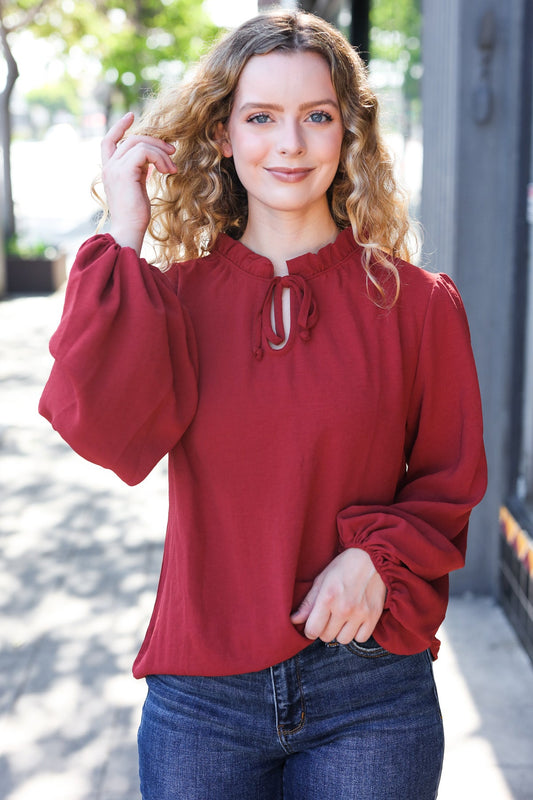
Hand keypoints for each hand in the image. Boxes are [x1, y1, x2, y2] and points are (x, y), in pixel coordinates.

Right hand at [101, 112, 176, 252]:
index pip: (109, 141)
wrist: (129, 230)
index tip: (132, 116)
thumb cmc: (135, 216)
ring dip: (161, 153)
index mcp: (109, 170)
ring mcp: (114, 168)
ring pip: (139, 143)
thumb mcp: (137, 188)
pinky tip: (168, 171)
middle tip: (173, 152)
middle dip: (154, 141)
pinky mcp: (124, 172)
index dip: (119, 127)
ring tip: (172, 169)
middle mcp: (108, 166)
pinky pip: (144, 152)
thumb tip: (152, 160)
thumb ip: (139, 171)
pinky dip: (159, 158)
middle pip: (130, 139)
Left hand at [290, 548, 386, 643]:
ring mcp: (360, 613)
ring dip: (340, 632)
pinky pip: (361, 638)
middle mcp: (344, 608)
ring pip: (343, 639)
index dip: (310, 630)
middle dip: (324, 629)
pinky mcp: (373, 616)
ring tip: (342, 618)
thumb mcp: (322, 579)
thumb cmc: (344, 566)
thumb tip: (294, 620)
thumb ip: (308, 602)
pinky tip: (354, 621)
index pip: (313, 630)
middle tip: (329, 617)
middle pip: (326, 637)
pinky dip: (356, 633)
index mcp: (328, 597)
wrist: (373, 558)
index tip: (313, 624)